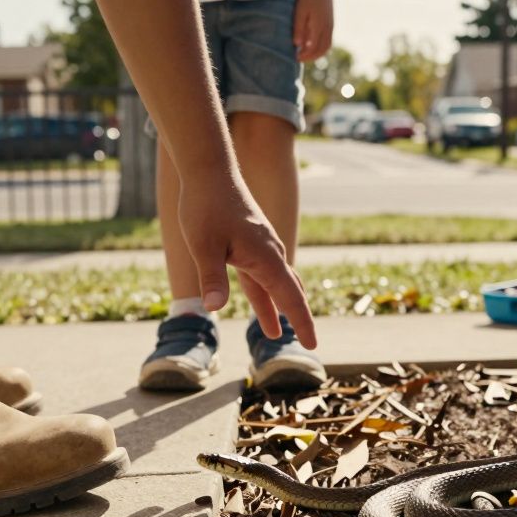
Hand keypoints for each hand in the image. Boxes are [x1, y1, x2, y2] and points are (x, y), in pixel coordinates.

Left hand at [177, 172, 316, 348]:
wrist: (209, 170)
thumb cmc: (205, 206)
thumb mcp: (204, 246)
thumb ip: (212, 278)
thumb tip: (213, 309)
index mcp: (265, 257)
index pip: (290, 297)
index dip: (302, 323)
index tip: (312, 345)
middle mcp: (270, 252)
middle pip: (290, 291)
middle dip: (298, 318)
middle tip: (309, 343)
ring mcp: (262, 246)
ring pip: (275, 283)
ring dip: (275, 307)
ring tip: (273, 332)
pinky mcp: (251, 240)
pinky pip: (261, 273)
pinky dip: (263, 292)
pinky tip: (260, 301)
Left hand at [293, 0, 333, 61]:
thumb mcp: (300, 11)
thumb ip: (299, 27)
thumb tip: (297, 44)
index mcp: (320, 26)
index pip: (314, 48)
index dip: (305, 55)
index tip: (295, 57)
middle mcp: (328, 28)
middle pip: (323, 49)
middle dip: (312, 57)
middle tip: (300, 58)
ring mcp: (331, 25)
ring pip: (327, 46)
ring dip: (317, 53)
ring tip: (305, 53)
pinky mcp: (330, 22)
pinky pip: (328, 39)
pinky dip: (320, 46)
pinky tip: (310, 44)